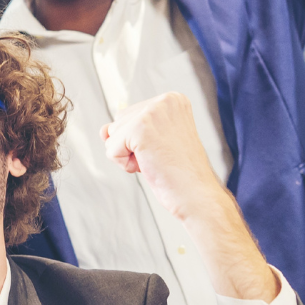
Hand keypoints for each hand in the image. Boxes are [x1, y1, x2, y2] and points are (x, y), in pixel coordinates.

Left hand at [102, 93, 273, 300]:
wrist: (201, 205)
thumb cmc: (182, 183)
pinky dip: (125, 165)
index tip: (163, 158)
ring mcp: (154, 112)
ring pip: (112, 135)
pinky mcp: (143, 129)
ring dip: (127, 158)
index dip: (136, 144)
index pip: (127, 117)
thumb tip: (104, 128)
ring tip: (157, 167)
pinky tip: (150, 170)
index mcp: (172, 99)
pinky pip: (111, 147)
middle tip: (159, 165)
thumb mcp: (156, 150)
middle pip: (116, 123)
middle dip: (129, 150)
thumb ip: (132, 133)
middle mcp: (165, 99)